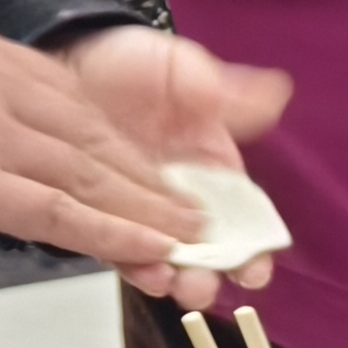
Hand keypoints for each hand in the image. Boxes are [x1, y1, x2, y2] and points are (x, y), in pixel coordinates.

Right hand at [0, 15, 223, 287]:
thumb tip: (4, 143)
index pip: (65, 95)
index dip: (115, 141)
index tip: (149, 171)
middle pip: (86, 131)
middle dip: (144, 176)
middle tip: (190, 209)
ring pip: (83, 172)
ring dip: (143, 209)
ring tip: (188, 238)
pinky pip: (57, 211)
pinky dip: (110, 234)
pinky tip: (145, 251)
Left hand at [60, 25, 296, 307]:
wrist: (71, 60)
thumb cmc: (134, 65)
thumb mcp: (181, 71)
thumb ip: (225, 92)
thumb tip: (277, 93)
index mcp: (214, 170)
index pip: (244, 221)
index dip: (255, 249)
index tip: (255, 269)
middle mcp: (181, 199)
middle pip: (206, 251)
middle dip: (208, 276)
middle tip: (203, 287)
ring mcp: (139, 209)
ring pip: (163, 255)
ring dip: (170, 276)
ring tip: (170, 282)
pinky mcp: (98, 213)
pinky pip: (116, 244)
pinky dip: (129, 260)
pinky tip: (138, 266)